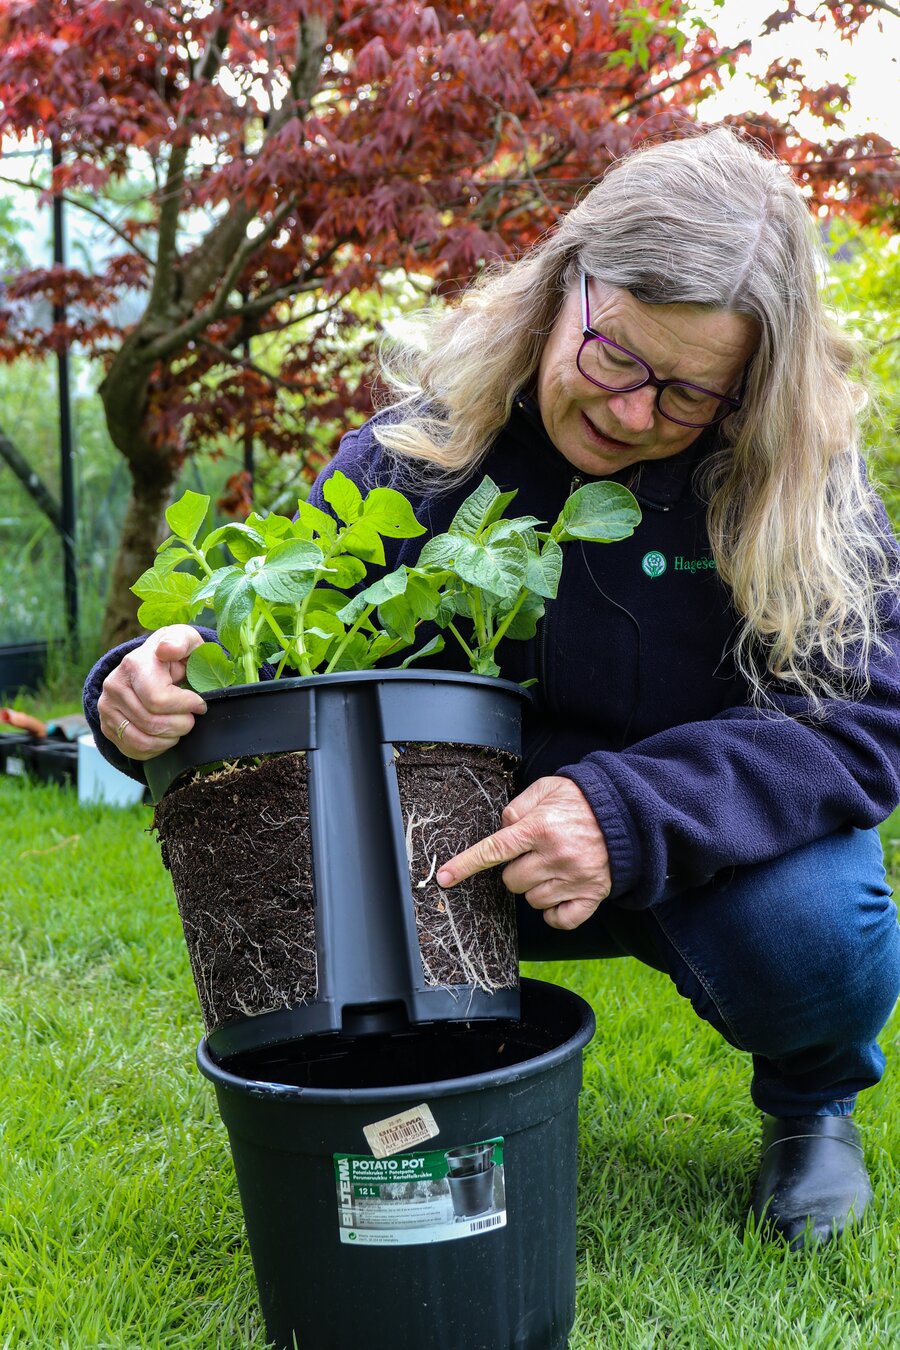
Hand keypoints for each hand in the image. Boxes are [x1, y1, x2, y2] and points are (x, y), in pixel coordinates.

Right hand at [97, 624, 207, 761]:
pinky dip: (156, 748)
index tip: (199, 703)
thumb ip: (181, 641)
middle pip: (151, 723)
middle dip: (181, 725)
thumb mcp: (184, 640)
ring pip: (142, 740)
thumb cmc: (174, 655)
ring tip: (180, 727)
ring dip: (169, 738)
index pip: (158, 700)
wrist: (149, 665)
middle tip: (191, 718)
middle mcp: (114, 686)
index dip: (185, 706)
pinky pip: (133, 749)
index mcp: (133, 665)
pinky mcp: (106, 725)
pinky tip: (166, 736)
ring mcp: (107, 707)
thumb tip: (168, 649)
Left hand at [436, 776, 610, 929]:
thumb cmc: (581, 800)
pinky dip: (554, 911)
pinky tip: (559, 893)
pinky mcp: (592, 895)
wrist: (628, 813)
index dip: (466, 865)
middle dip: (515, 869)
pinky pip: (560, 919)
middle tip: (533, 853)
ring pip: (532, 900)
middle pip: (511, 881)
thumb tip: (500, 828)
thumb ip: (517, 807)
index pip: (494, 850)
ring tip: (552, 866)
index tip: (444, 878)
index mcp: (540, 828)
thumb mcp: (546, 788)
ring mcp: (574, 879)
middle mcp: (556, 856)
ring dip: (534, 887)